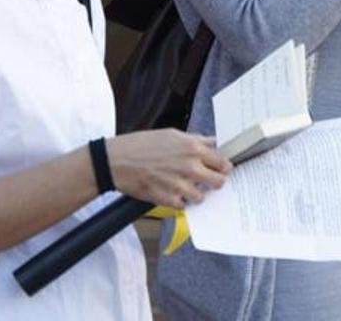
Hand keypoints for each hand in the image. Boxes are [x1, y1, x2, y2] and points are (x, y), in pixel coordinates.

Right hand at [107, 129, 231, 208]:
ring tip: (188, 188)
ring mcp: (178, 185)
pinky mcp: (166, 198)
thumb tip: (212, 142)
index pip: (223, 162)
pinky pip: (183, 206)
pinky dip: (180, 202)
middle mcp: (189, 167)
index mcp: (193, 149)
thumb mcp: (172, 134)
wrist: (116, 160)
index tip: (223, 169)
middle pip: (218, 182)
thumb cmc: (142, 144)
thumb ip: (196, 140)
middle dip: (215, 182)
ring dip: (197, 194)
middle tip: (210, 181)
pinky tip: (173, 193)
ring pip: (201, 197)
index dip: (224, 167)